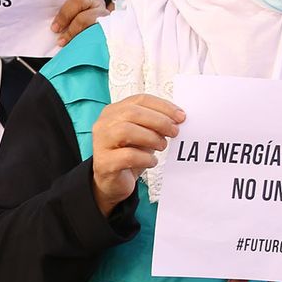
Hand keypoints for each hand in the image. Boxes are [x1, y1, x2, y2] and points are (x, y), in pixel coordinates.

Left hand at [52, 0, 106, 46]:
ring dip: (72, 29)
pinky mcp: (107, 31)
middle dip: (65, 14)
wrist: (82, 49)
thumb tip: (44, 16)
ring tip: (62, 40)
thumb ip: (59, 10)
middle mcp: (96, 2)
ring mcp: (103, 16)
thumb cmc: (69, 30)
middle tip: (55, 27)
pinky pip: (96, 32)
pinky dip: (81, 38)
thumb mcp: (63, 16)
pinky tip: (75, 43)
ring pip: (88, 18)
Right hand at [91, 94, 183, 214]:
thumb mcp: (141, 134)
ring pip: (126, 130)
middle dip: (159, 121)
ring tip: (162, 146)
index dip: (163, 106)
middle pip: (132, 112)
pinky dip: (145, 158)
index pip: (140, 99)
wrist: (111, 182)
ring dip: (151, 137)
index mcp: (114, 112)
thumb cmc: (127, 155)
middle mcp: (104, 124)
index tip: (180, 116)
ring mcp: (101, 143)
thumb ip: (154, 124)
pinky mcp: (104, 162)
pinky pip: (128, 156)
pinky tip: (151, 161)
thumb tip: (177, 119)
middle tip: (174, 131)